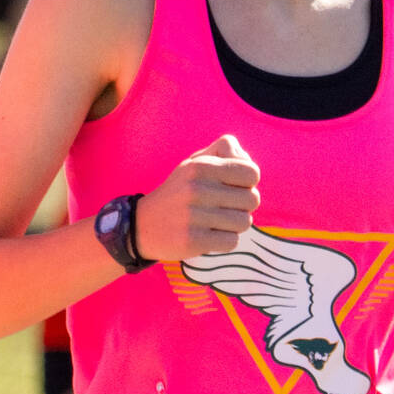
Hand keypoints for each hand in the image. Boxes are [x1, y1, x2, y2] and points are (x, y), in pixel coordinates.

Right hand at [134, 134, 261, 261]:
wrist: (142, 225)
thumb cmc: (178, 192)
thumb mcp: (194, 163)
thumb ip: (222, 151)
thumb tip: (245, 157)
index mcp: (200, 166)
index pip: (252, 173)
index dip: (247, 182)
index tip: (233, 188)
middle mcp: (197, 188)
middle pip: (252, 199)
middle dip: (243, 206)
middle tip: (224, 208)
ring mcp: (193, 215)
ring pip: (244, 222)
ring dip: (234, 225)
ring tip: (215, 222)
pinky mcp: (192, 240)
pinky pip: (231, 241)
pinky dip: (224, 241)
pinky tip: (208, 235)